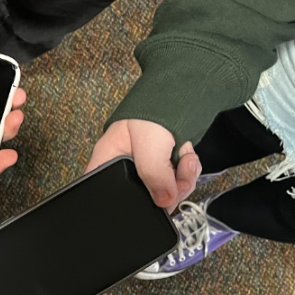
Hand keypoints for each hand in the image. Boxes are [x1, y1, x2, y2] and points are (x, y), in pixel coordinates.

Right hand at [87, 119, 201, 210]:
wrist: (180, 91)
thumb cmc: (153, 109)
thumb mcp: (150, 145)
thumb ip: (154, 176)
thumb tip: (165, 202)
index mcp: (107, 161)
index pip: (107, 194)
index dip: (128, 204)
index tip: (153, 201)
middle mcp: (123, 168)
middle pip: (142, 198)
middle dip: (167, 190)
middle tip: (177, 176)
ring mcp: (145, 169)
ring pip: (163, 192)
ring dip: (182, 180)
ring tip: (185, 160)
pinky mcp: (162, 167)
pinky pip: (175, 183)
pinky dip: (186, 173)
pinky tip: (187, 159)